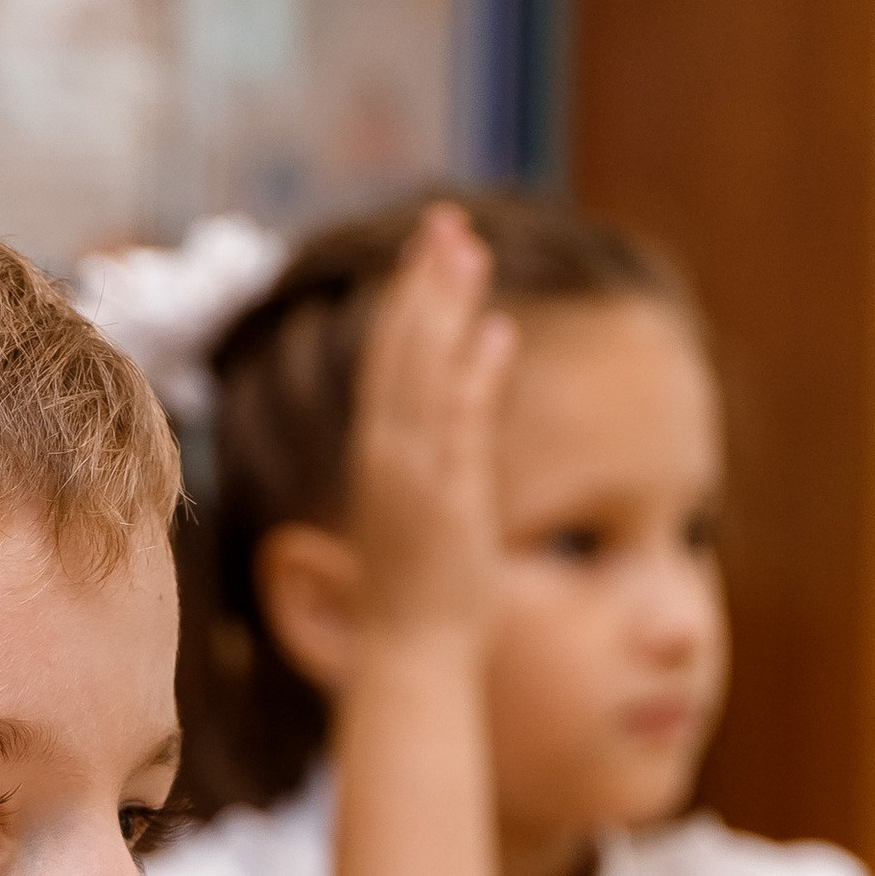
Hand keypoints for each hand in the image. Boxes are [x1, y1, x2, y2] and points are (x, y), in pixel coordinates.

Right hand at [341, 200, 514, 646]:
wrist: (407, 654)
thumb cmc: (418, 592)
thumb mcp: (432, 498)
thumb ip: (454, 431)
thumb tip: (485, 364)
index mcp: (379, 454)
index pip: (391, 359)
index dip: (410, 298)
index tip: (431, 248)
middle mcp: (387, 455)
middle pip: (401, 350)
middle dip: (425, 281)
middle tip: (445, 221)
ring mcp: (413, 477)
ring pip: (424, 374)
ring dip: (445, 310)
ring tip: (463, 249)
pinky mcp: (445, 502)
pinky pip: (459, 428)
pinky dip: (474, 379)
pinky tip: (495, 333)